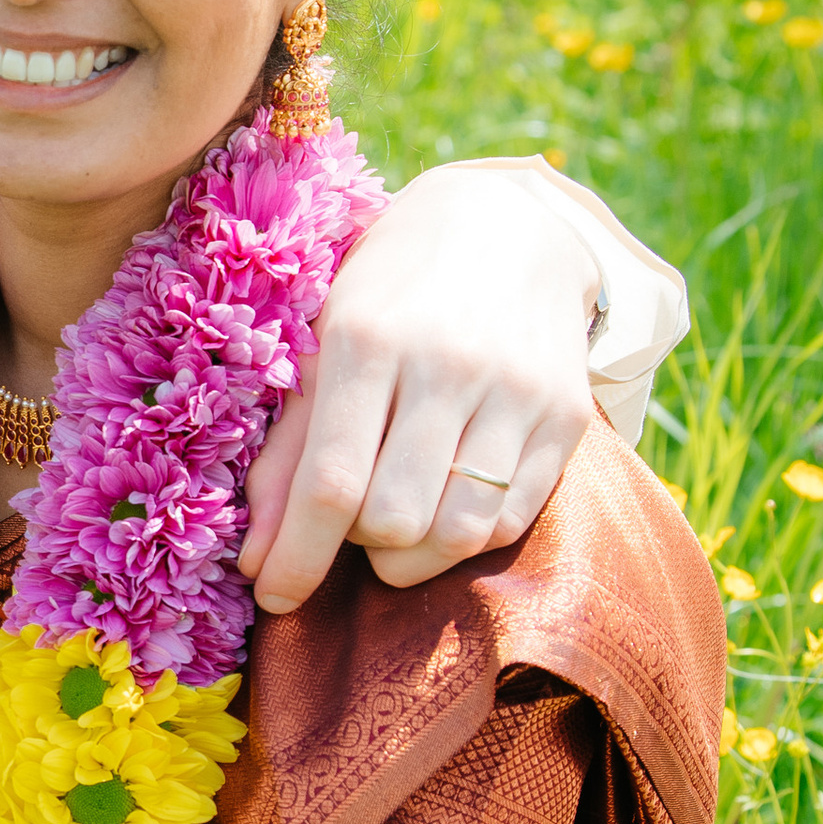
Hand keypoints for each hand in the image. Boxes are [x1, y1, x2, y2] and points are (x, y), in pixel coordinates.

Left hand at [240, 164, 600, 613]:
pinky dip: (464, 537)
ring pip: (456, 532)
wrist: (504, 225)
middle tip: (349, 520)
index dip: (297, 557)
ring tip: (394, 520)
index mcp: (367, 338)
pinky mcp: (566, 415)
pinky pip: (509, 519)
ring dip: (412, 555)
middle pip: (392, 519)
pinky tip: (442, 503)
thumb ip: (284, 455)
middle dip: (357, 546)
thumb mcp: (318, 348)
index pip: (330, 481)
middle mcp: (448, 363)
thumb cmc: (387, 294)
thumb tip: (256, 564)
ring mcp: (517, 390)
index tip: (274, 597)